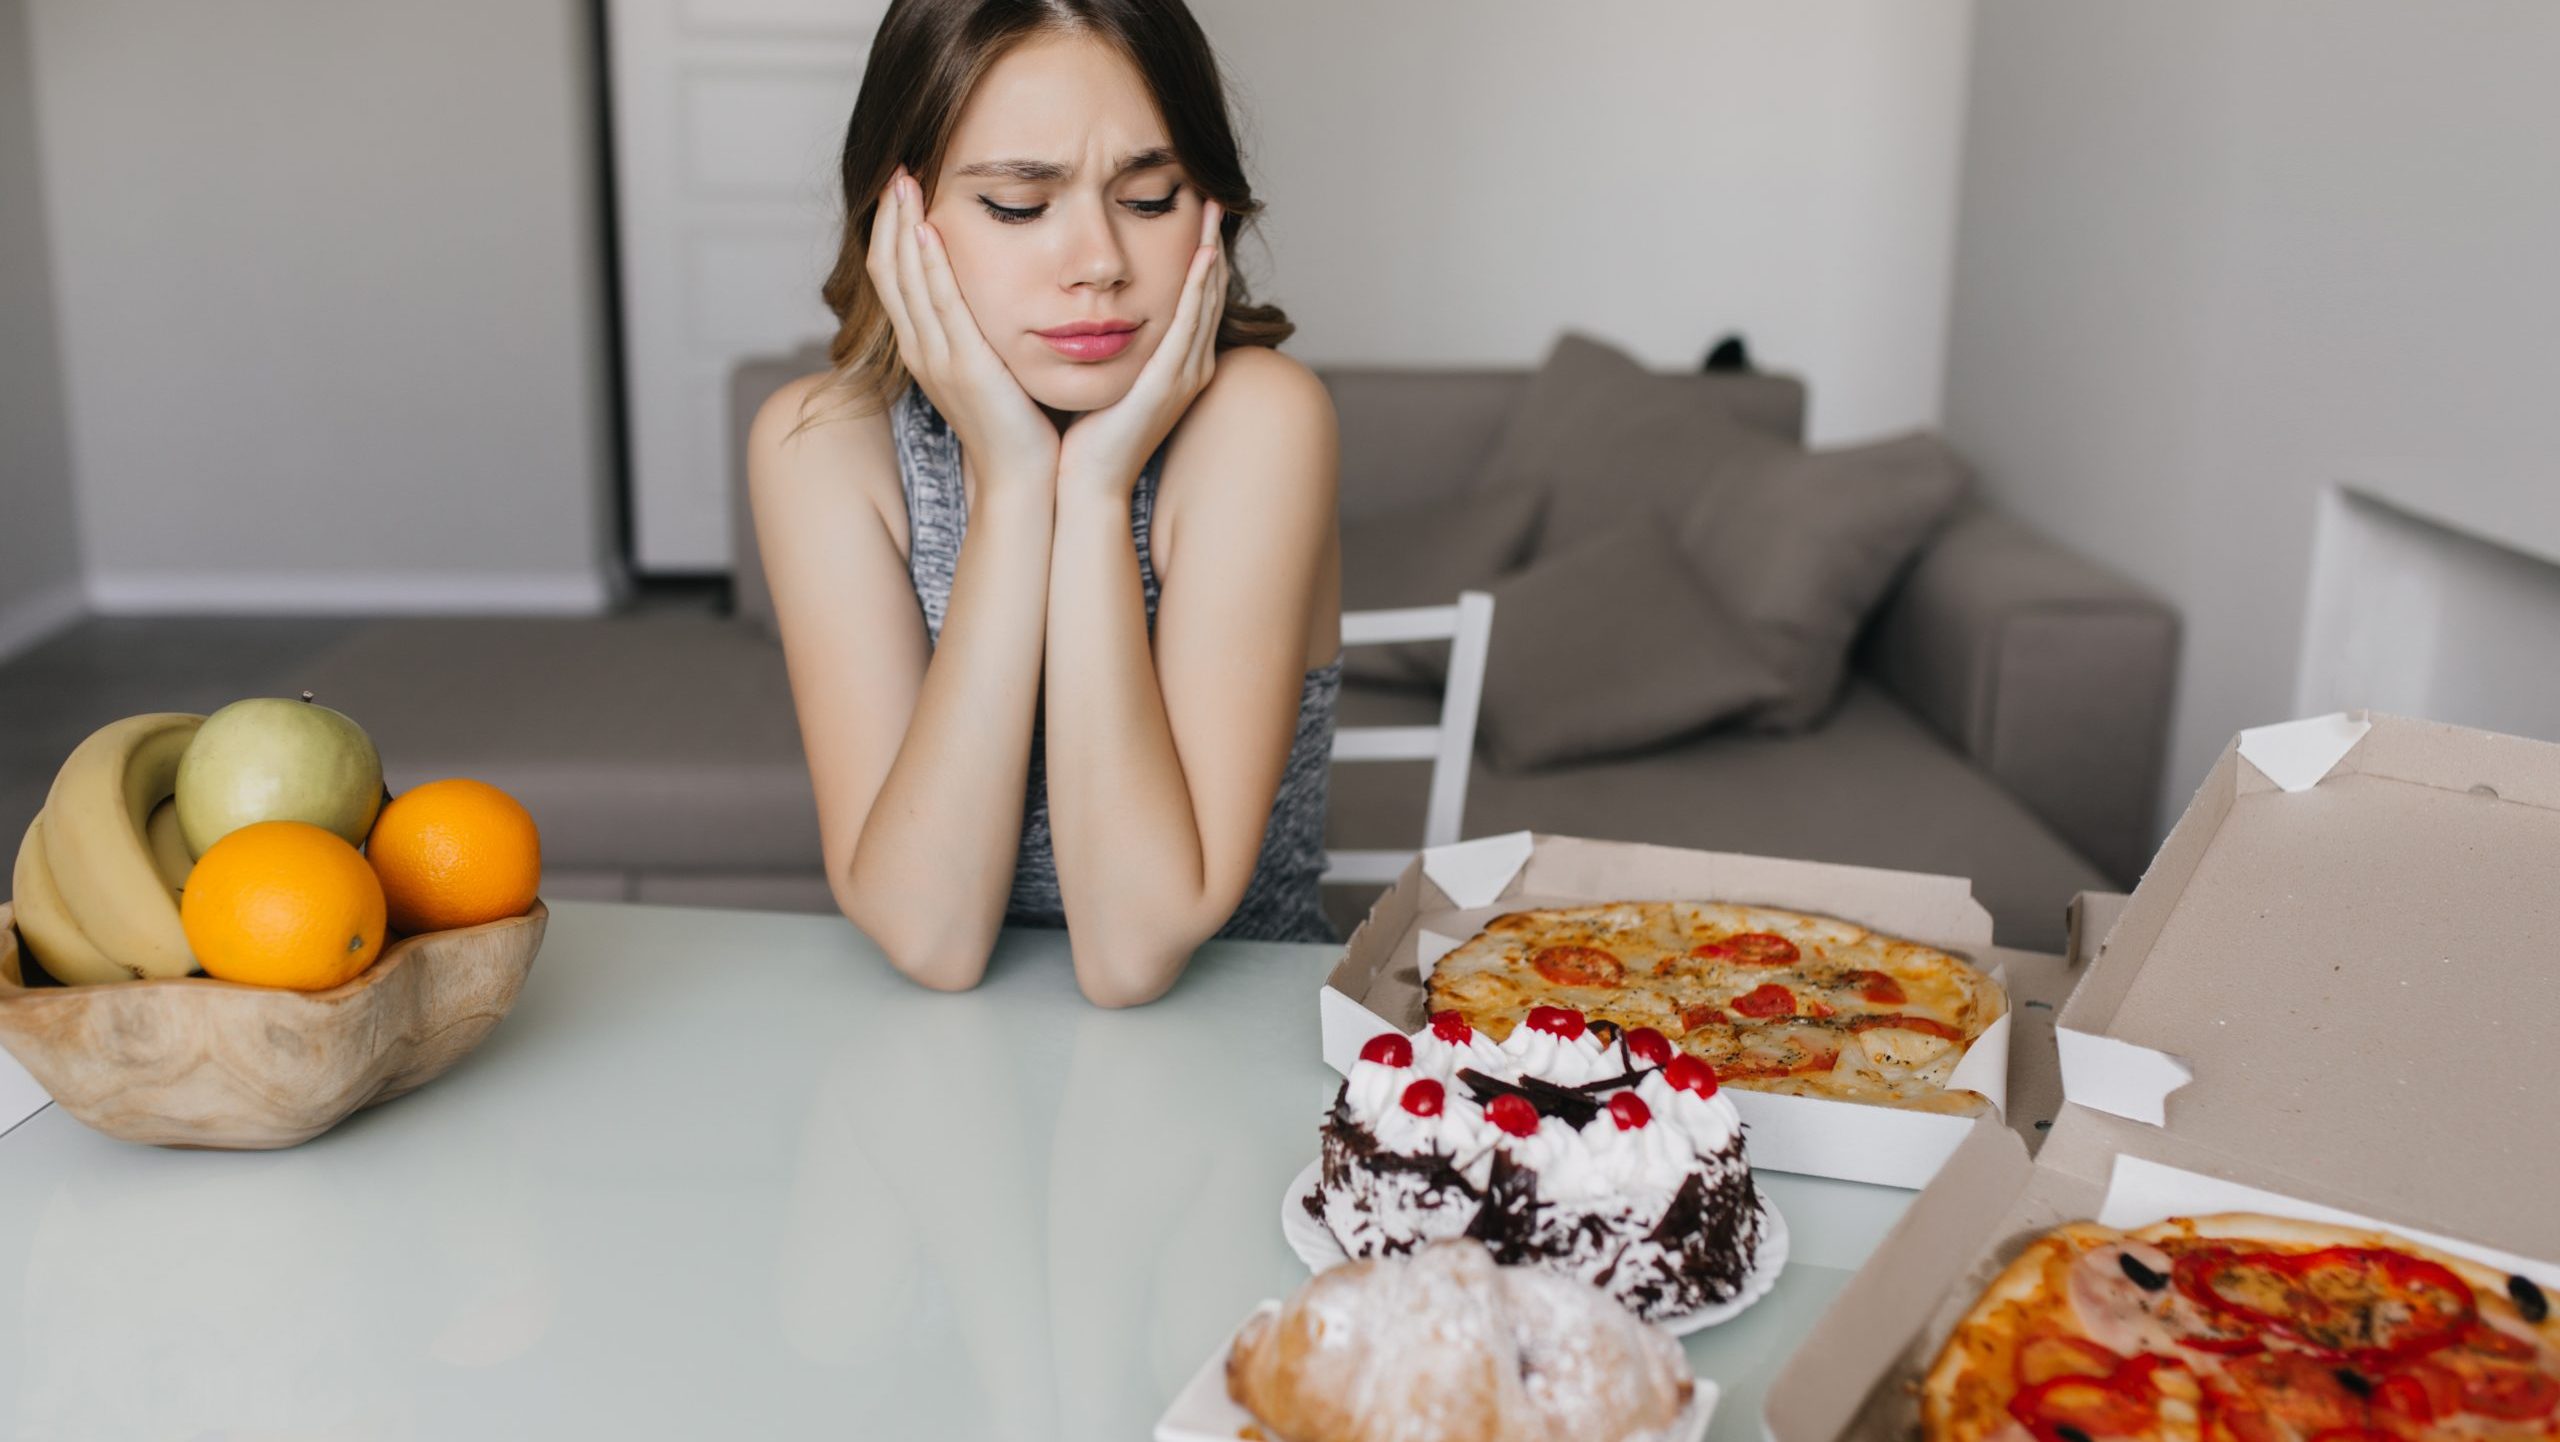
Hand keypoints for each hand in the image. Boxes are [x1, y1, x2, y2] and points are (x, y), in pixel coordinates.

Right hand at [868, 165, 1059, 505]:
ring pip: (905, 280)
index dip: (891, 231)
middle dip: (889, 217)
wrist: (1023, 479)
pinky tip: (929, 229)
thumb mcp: (990, 368)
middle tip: (897, 169)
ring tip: (905, 181)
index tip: (901, 188)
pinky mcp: (963, 366)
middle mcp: (920, 350)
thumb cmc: (1017, 425)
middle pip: (887, 270)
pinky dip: (930, 265)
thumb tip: (990, 295)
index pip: (893, 277)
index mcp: (923, 349)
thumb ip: (981, 332)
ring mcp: (936, 359)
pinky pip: (939, 305)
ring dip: (902, 227)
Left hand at [1056, 197, 1227, 499]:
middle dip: (1212, 245)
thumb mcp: (1102, 378)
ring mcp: (1185, 377)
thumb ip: (1105, 344)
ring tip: (1212, 212)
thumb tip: (1089, 312)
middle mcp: (1190, 369)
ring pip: (1205, 303)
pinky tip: (1201, 258)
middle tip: (1214, 197)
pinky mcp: (1169, 384)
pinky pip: (1189, 325)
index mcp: (1176, 368)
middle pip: (1208, 294)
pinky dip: (1197, 290)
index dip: (1198, 259)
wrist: (1083, 482)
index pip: (1194, 302)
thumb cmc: (1084, 436)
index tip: (1194, 216)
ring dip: (1211, 255)